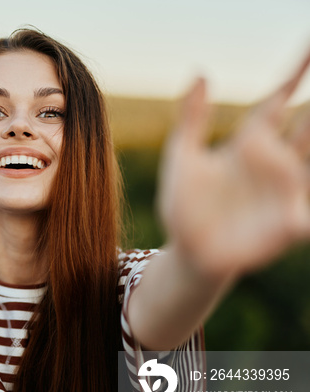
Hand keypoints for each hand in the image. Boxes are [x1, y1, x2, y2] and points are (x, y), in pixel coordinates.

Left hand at [158, 50, 309, 278]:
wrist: (188, 251)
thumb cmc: (184, 205)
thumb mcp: (182, 156)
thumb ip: (192, 117)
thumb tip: (200, 72)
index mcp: (249, 145)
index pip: (275, 105)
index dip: (292, 78)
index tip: (308, 51)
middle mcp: (273, 165)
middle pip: (306, 128)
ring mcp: (284, 193)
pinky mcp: (287, 224)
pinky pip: (308, 215)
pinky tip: (304, 214)